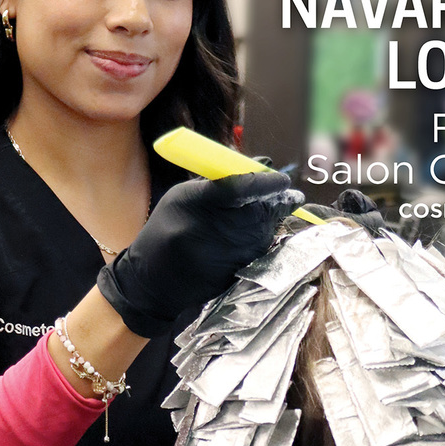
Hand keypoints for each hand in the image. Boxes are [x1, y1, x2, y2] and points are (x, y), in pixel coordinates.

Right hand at [97, 173, 302, 336]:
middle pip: (261, 209)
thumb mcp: (183, 195)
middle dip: (279, 200)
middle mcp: (215, 229)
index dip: (265, 182)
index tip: (282, 179)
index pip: (240, 187)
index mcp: (197, 202)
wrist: (154, 280)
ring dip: (274, 219)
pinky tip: (255, 234)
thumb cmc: (167, 228)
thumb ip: (220, 180)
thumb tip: (261, 166)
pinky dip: (265, 238)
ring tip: (271, 212)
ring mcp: (229, 254)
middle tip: (290, 193)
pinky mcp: (237, 271)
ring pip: (267, 229)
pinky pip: (261, 248)